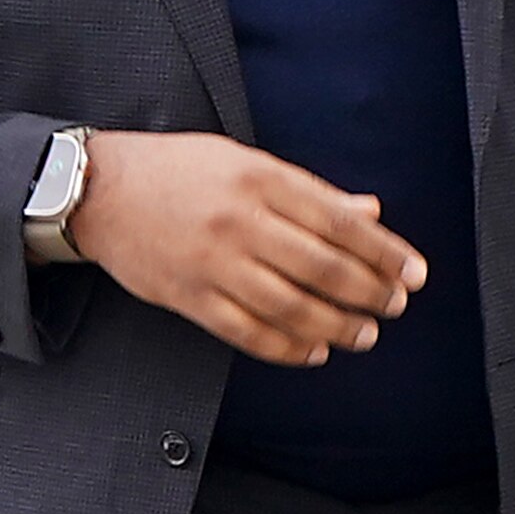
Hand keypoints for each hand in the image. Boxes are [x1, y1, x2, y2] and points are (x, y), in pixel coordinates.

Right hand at [65, 130, 423, 365]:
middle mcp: (240, 222)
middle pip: (322, 268)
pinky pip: (247, 332)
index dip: (384, 252)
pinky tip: (314, 351)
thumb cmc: (180, 170)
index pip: (339, 222)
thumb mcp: (246, 162)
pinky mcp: (188, 297)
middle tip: (395, 305)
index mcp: (261, 180)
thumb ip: (309, 191)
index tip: (414, 273)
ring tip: (365, 335)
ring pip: (290, 306)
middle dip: (370, 293)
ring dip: (337, 326)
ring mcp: (212, 263)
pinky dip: (287, 347)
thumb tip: (370, 212)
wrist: (100, 189)